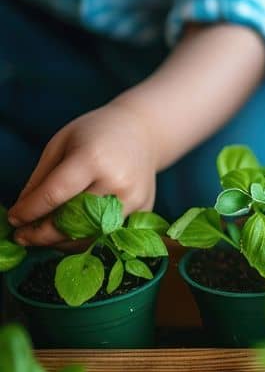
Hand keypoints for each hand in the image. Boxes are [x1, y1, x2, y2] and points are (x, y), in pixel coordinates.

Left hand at [8, 103, 158, 245]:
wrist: (144, 130)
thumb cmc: (97, 132)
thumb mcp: (61, 143)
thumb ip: (40, 178)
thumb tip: (22, 212)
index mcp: (93, 159)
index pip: (54, 195)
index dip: (29, 212)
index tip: (13, 220)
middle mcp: (117, 182)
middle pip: (72, 221)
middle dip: (42, 234)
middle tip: (23, 236)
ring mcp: (134, 198)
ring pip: (91, 235)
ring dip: (62, 241)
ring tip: (45, 235)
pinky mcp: (144, 209)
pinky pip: (109, 233)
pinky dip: (87, 237)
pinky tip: (72, 231)